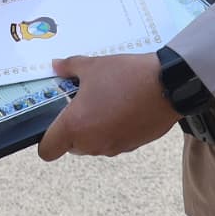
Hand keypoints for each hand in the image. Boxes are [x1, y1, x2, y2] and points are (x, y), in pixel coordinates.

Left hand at [37, 53, 178, 161]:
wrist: (167, 86)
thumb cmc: (124, 76)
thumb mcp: (92, 66)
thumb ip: (69, 67)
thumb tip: (55, 65)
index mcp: (75, 126)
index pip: (47, 150)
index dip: (47, 140)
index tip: (55, 123)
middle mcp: (91, 143)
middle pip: (71, 146)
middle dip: (74, 129)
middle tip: (83, 104)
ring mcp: (113, 147)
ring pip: (93, 144)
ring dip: (94, 129)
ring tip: (105, 103)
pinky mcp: (132, 146)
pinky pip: (113, 142)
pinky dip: (113, 130)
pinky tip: (123, 109)